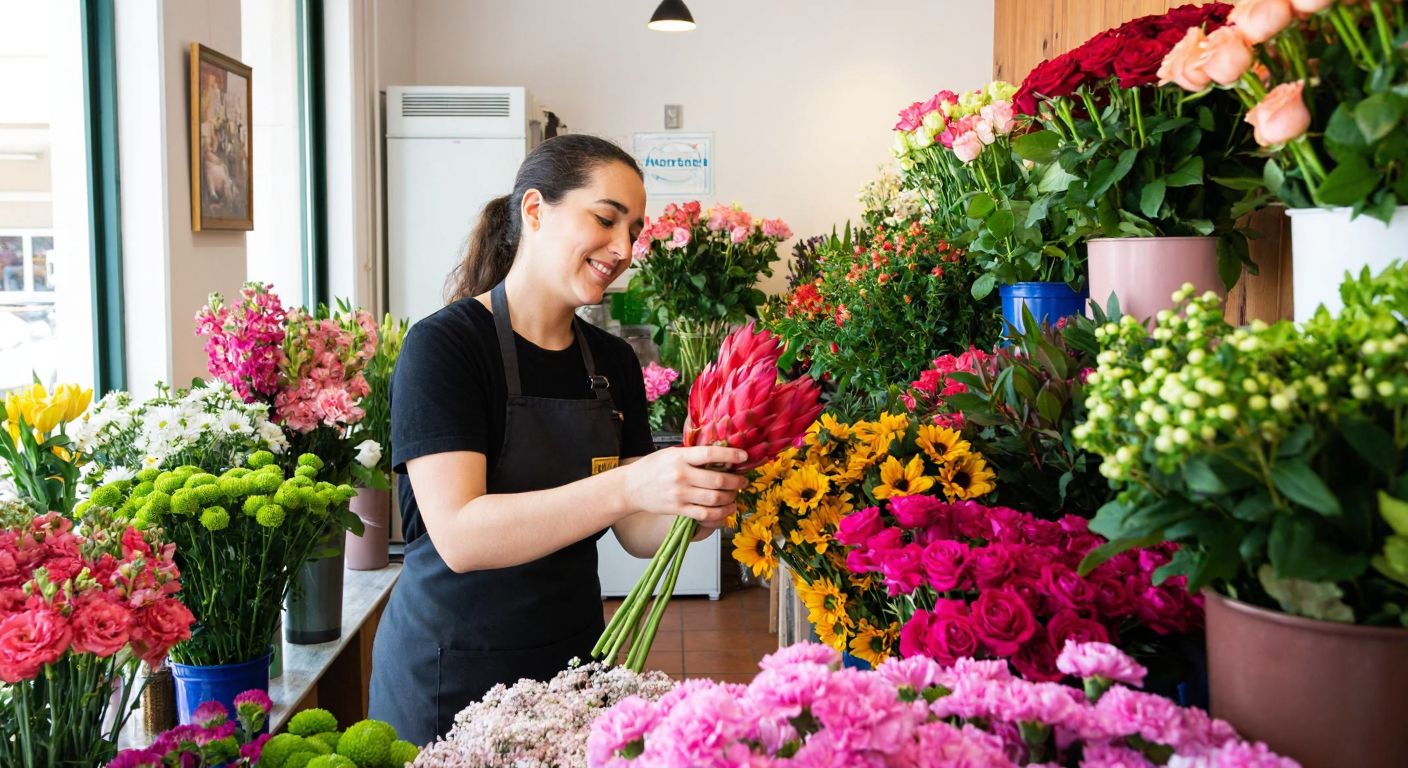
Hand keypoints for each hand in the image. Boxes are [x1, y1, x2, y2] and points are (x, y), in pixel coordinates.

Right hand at [622, 445, 749, 528]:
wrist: (630, 487)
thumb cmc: (652, 468)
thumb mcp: (670, 453)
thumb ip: (692, 454)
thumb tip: (720, 453)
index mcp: (680, 457)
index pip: (710, 454)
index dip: (730, 455)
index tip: (744, 457)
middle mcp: (681, 476)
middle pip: (717, 480)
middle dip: (736, 481)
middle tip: (743, 481)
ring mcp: (680, 495)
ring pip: (714, 499)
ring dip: (730, 498)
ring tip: (735, 495)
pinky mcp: (678, 509)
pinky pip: (705, 514)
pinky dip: (720, 514)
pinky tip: (726, 510)